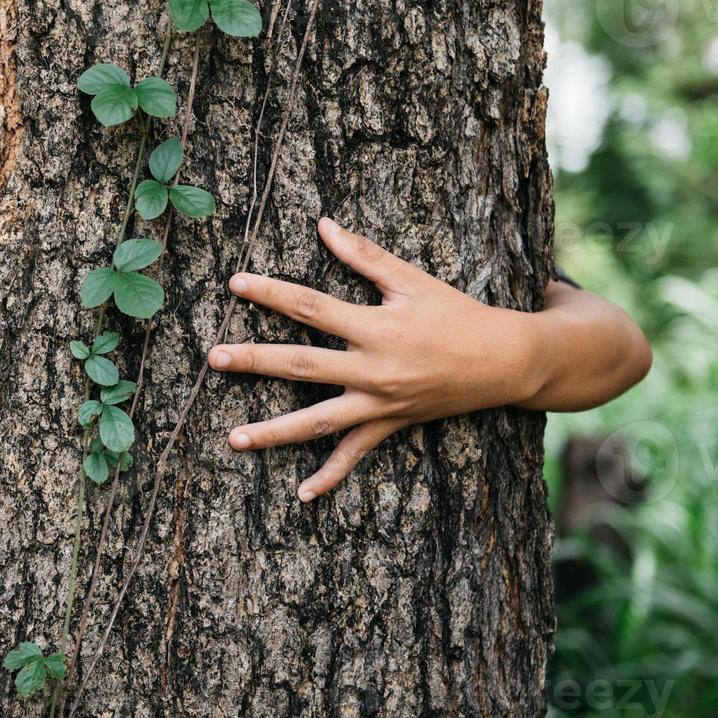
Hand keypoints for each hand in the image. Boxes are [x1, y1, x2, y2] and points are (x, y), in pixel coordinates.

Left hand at [208, 218, 541, 501]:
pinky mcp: (390, 425)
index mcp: (375, 328)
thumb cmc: (455, 313)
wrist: (503, 361)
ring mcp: (379, 403)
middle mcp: (372, 369)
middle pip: (302, 366)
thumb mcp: (411, 280)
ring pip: (317, 421)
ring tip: (233, 439)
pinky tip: (301, 494)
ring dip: (274, 432)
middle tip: (214, 359)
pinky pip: (355, 455)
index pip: (311, 307)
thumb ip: (363, 254)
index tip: (235, 284)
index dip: (271, 293)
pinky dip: (330, 476)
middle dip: (255, 362)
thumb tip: (323, 223)